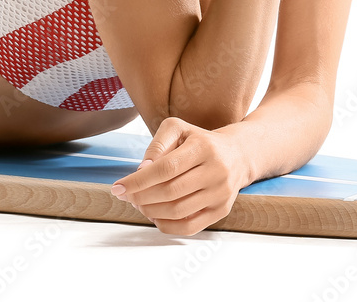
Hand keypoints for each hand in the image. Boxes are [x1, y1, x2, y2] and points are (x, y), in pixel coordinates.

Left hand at [110, 116, 247, 235]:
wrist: (237, 154)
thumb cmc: (200, 141)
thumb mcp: (179, 129)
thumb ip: (157, 145)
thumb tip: (141, 170)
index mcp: (203, 146)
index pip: (165, 168)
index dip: (138, 180)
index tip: (118, 187)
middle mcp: (216, 170)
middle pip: (170, 192)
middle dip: (141, 197)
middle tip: (127, 196)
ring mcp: (221, 192)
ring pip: (178, 211)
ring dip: (151, 211)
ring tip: (139, 204)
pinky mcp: (221, 210)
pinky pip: (190, 227)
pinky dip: (166, 225)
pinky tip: (155, 215)